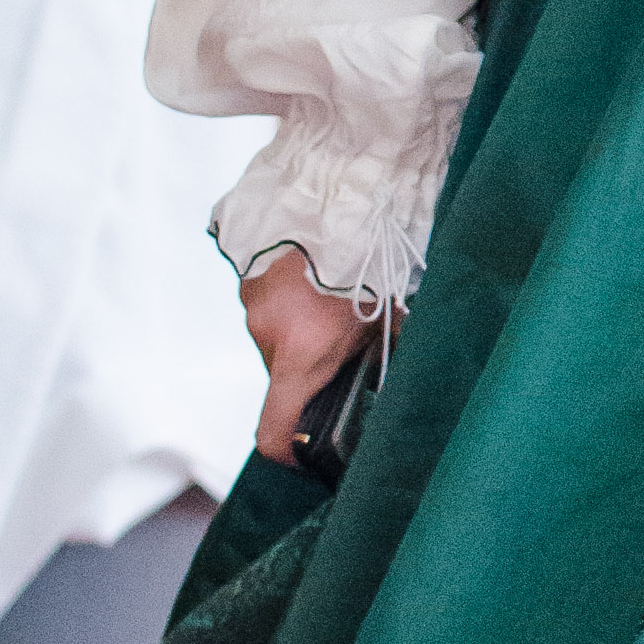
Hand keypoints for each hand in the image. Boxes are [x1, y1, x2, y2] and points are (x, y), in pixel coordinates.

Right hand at [242, 247, 383, 461]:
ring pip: (273, 336)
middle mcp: (266, 332)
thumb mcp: (389, 316)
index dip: (288, 450)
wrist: (340, 191)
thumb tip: (397, 384)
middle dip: (309, 370)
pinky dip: (288, 299)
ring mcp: (251, 300)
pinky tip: (317, 276)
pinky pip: (266, 302)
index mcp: (300, 354)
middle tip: (344, 345)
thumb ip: (384, 356)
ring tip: (332, 298)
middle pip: (281, 376)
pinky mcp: (246, 269)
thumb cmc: (373, 258)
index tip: (304, 452)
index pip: (273, 431)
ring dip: (298, 329)